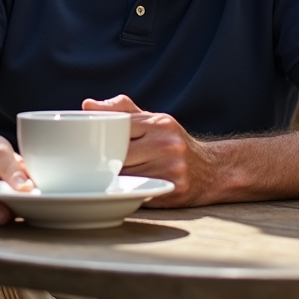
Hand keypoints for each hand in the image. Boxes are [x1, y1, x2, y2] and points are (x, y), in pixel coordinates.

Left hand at [82, 95, 215, 206]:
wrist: (212, 171)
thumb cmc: (173, 143)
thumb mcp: (152, 120)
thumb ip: (120, 110)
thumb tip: (87, 105)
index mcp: (160, 124)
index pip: (119, 127)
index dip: (100, 138)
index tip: (86, 145)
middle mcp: (168, 145)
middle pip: (120, 154)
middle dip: (103, 161)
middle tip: (90, 165)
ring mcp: (173, 170)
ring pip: (127, 176)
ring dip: (112, 179)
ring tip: (103, 178)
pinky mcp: (174, 191)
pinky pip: (138, 193)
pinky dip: (126, 192)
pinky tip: (121, 191)